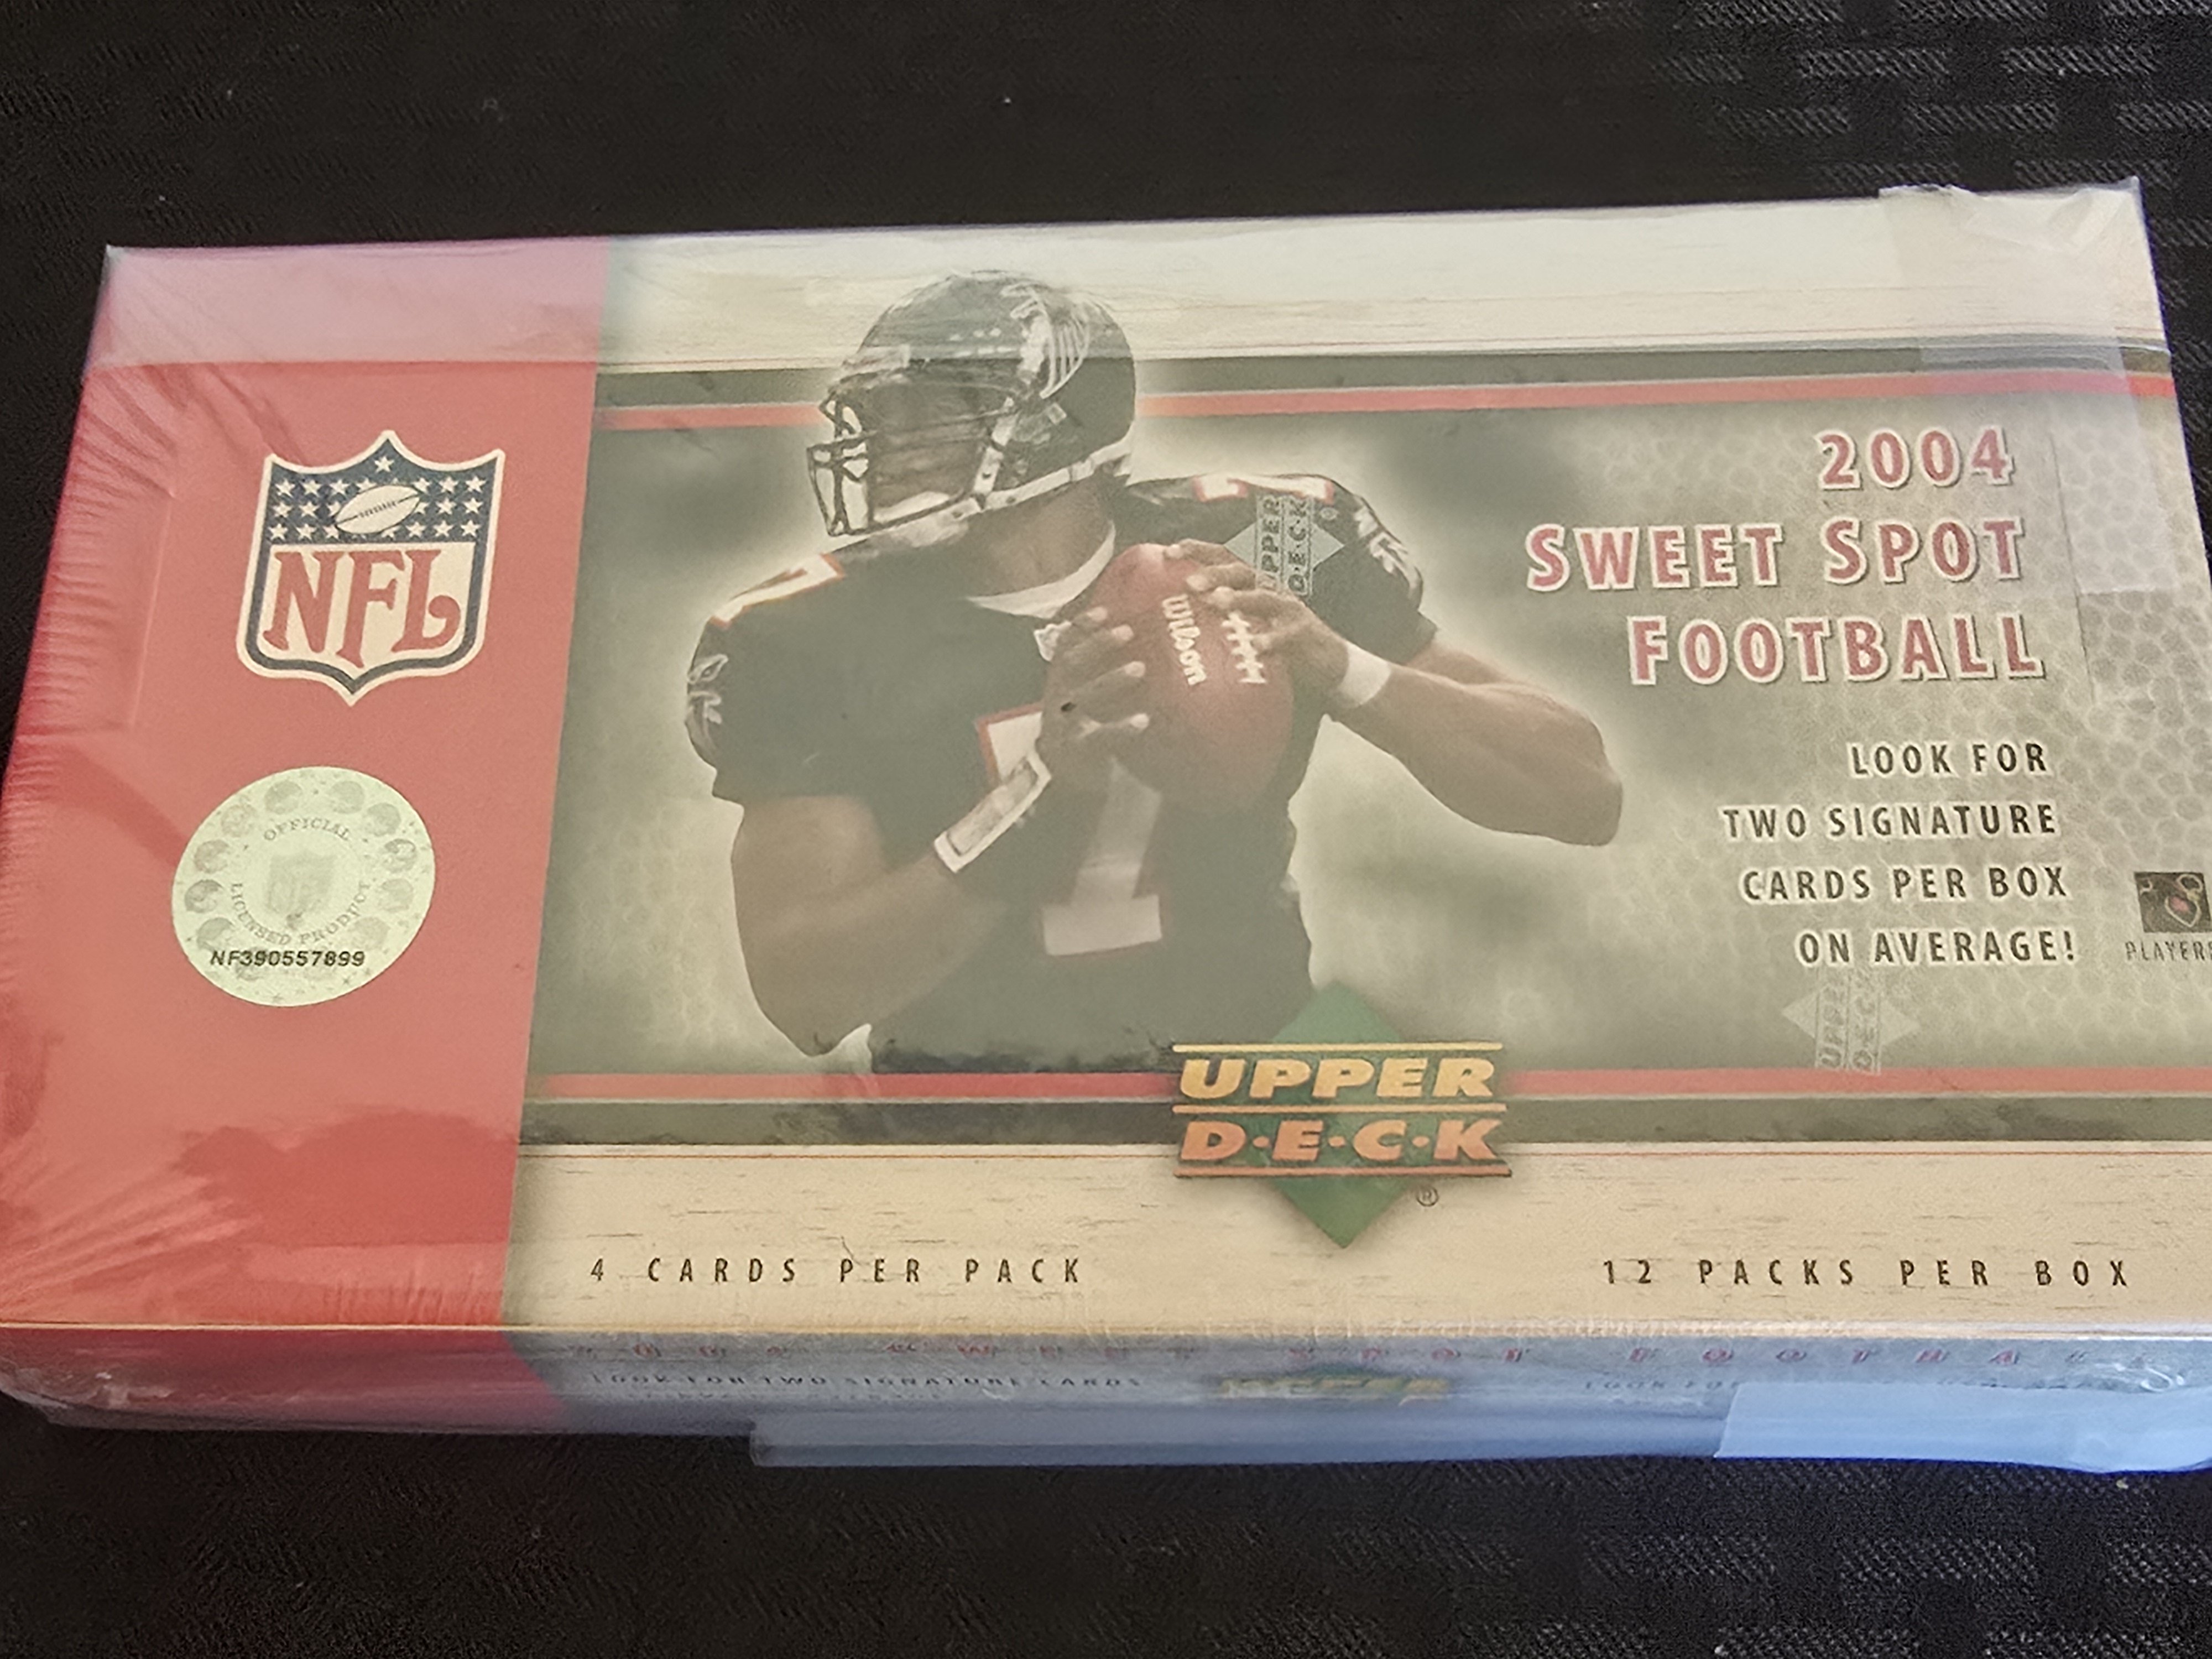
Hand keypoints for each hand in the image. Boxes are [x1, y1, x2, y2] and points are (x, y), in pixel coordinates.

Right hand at [1037, 605, 1149, 793]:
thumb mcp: (1081, 697)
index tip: (1105, 610)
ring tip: (1140, 667)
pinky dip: (1120, 727)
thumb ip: (1096, 673)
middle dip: (1096, 645)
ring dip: (1111, 679)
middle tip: (1128, 631)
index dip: (1081, 626)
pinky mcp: (1076, 750)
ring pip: (1083, 696)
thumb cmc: (1081, 728)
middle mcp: (1057, 698)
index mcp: (1059, 682)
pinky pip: (1098, 736)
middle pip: (1070, 665)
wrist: (1062, 776)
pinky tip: (1143, 720)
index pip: (1064, 646)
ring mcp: (1064, 724)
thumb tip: (1134, 637)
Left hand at [1182, 551, 1349, 692]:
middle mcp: (1268, 588)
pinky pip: (1286, 634)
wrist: (1323, 660)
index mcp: (1250, 583)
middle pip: (1241, 571)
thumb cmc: (1272, 640)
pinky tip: (1257, 646)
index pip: (1222, 557)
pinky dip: (1272, 638)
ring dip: (1240, 598)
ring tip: (1218, 602)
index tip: (1170, 551)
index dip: (1198, 550)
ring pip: (1263, 597)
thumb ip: (1211, 623)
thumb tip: (1165, 630)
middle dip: (1215, 573)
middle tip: (1190, 583)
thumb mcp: (1241, 625)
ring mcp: (1287, 608)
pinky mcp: (1302, 632)